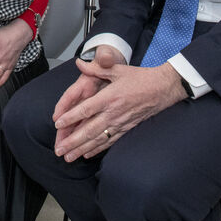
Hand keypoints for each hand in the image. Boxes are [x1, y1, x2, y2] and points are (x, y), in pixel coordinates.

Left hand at [51, 46, 186, 161]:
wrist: (162, 88)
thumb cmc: (140, 78)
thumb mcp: (118, 69)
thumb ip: (96, 68)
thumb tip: (79, 63)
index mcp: (109, 97)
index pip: (86, 109)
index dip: (71, 117)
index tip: (58, 124)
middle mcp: (114, 113)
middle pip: (89, 130)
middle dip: (73, 141)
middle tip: (59, 150)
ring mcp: (120, 123)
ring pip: (98, 139)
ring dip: (82, 149)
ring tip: (68, 157)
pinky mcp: (126, 128)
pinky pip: (109, 141)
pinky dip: (97, 149)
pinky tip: (87, 154)